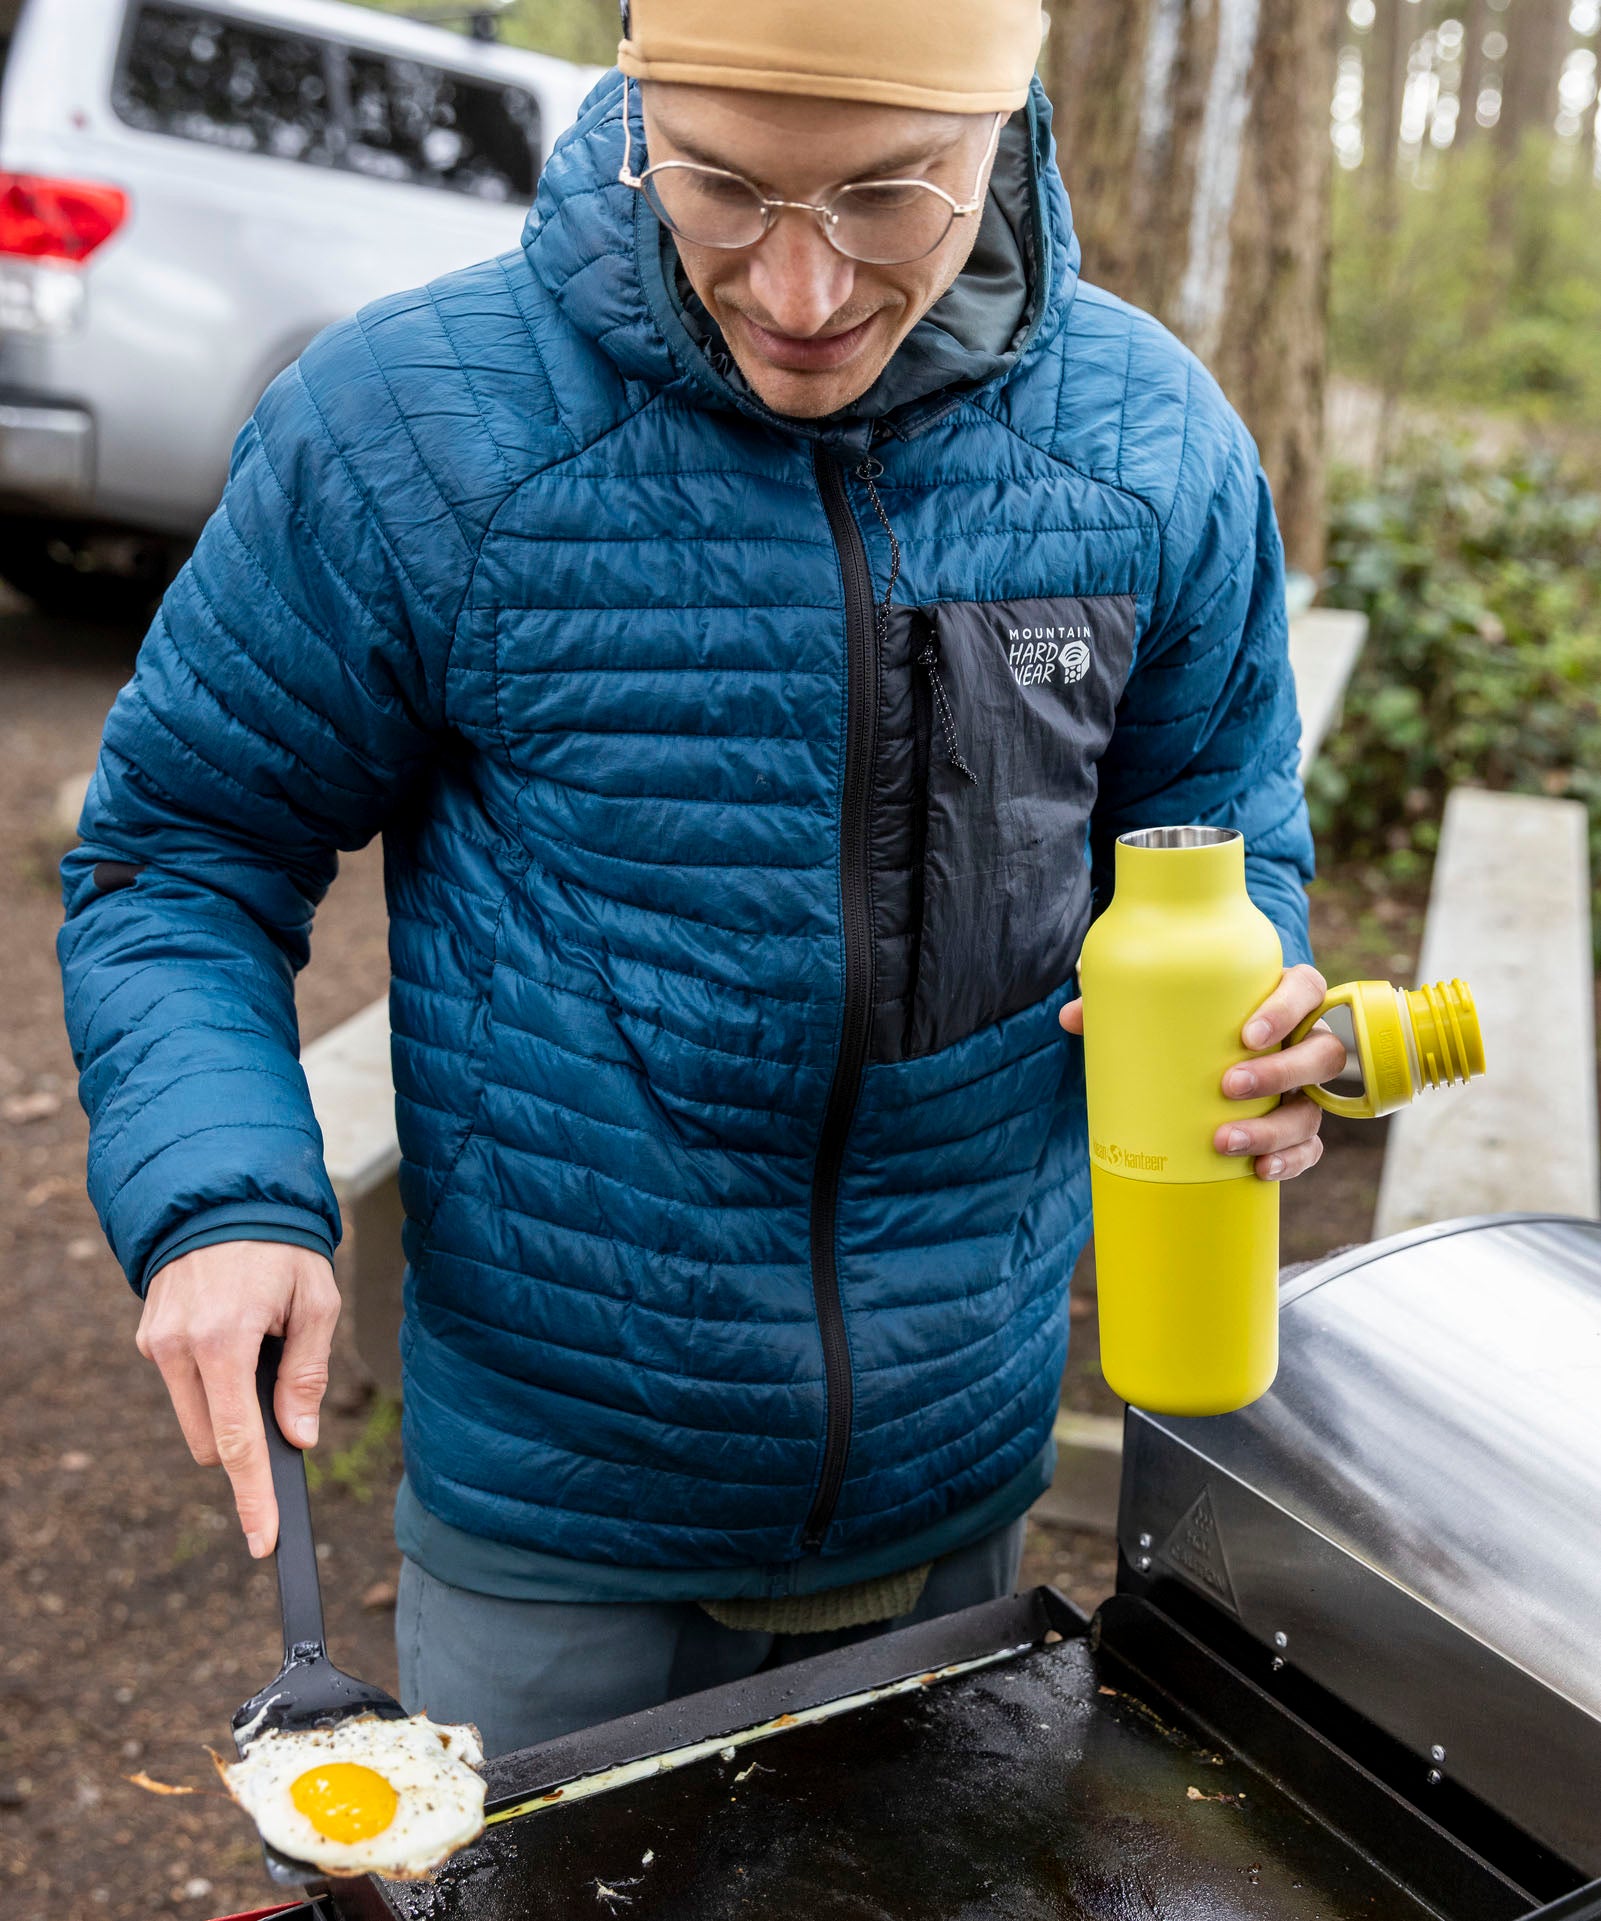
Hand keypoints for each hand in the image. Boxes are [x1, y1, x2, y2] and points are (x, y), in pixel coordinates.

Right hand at [135, 1241, 340, 1557]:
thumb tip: (299, 1438)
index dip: (253, 1497)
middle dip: (246, 1437)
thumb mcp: (315, 1302)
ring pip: (195, 1417)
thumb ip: (306, 1374)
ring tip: (258, 1342)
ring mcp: (156, 1342)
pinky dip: (210, 1377)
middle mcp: (179, 1347)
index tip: (263, 1540)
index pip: (237, 1442)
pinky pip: (183, 1383)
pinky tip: (232, 1331)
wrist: (223, 1196)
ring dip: (227, 1404)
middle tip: (282, 1390)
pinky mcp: (148, 1336)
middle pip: (212, 1442)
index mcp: (224, 1341)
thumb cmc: (280, 1248)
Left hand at [1058, 962, 1345, 1181]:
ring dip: (1276, 1129)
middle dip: (1279, 1073)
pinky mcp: (1299, 1129)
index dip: (1287, 1008)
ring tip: (1225, 1142)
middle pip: (1321, 1053)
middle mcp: (1303, 1042)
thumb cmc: (1185, 1023)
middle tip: (1228, 1086)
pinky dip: (1290, 1162)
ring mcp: (1305, 1089)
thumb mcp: (1157, 1008)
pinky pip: (1309, 1149)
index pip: (1306, 989)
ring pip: (1313, 1108)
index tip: (1247, 1033)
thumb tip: (1072, 1017)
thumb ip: (1118, 1005)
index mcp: (1280, 998)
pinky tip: (1259, 1171)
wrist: (1197, 1061)